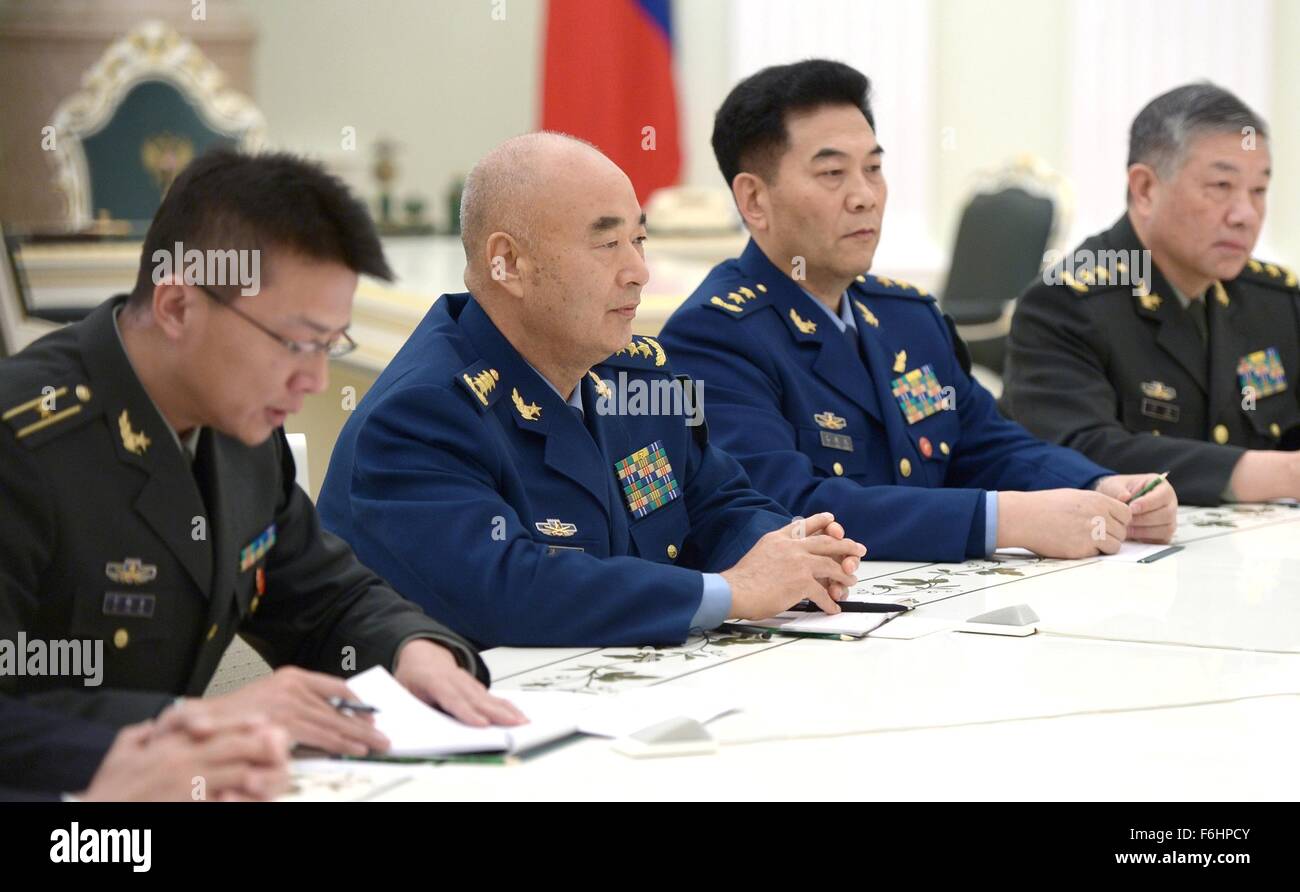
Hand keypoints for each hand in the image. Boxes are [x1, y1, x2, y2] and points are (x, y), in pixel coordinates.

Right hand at [81, 705, 290, 801]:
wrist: (99, 816)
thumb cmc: (107, 788)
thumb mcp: (120, 750)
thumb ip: (141, 732)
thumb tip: (154, 725)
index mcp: (168, 745)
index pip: (213, 726)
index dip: (242, 723)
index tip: (264, 722)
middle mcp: (181, 762)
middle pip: (232, 746)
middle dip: (260, 744)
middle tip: (282, 744)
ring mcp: (187, 787)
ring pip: (234, 773)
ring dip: (258, 771)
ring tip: (277, 770)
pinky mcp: (190, 806)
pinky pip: (223, 801)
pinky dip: (241, 799)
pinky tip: (253, 797)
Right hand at [203, 666, 388, 755]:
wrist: (202, 722)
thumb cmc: (237, 715)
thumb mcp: (272, 697)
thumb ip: (300, 702)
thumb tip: (333, 714)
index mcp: (293, 676)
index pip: (336, 686)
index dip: (357, 702)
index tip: (373, 714)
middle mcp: (293, 686)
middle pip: (338, 708)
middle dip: (364, 725)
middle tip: (385, 737)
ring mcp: (288, 704)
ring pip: (332, 723)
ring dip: (357, 736)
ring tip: (377, 745)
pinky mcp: (283, 724)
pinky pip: (319, 736)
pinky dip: (339, 744)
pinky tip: (354, 750)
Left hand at [394, 639, 526, 727]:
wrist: (423, 653)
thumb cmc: (413, 676)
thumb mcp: (403, 690)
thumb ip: (412, 708)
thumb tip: (417, 729)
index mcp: (433, 680)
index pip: (452, 698)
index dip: (467, 712)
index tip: (482, 724)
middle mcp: (455, 679)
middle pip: (477, 698)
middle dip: (497, 713)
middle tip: (514, 724)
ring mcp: (468, 681)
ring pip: (488, 697)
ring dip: (507, 710)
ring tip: (522, 721)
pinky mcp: (476, 687)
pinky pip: (492, 697)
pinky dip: (506, 706)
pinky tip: (518, 714)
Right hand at [722, 512, 866, 618]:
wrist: (734, 590)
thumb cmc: (742, 579)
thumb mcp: (760, 551)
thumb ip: (776, 550)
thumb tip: (787, 558)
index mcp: (780, 538)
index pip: (804, 525)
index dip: (821, 521)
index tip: (832, 520)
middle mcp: (791, 547)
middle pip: (827, 542)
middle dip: (846, 545)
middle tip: (859, 549)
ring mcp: (798, 563)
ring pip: (831, 566)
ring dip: (844, 575)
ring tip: (851, 580)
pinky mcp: (801, 582)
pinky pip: (823, 593)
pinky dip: (830, 602)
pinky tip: (832, 607)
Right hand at [997, 489, 1131, 557]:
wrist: (1024, 517)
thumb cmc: (1045, 506)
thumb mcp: (1075, 497)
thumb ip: (1096, 506)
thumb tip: (1112, 517)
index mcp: (1098, 500)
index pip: (1126, 514)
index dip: (1118, 521)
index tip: (1107, 524)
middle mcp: (1099, 516)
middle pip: (1122, 532)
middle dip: (1111, 535)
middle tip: (1093, 535)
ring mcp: (1092, 533)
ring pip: (1114, 546)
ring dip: (1103, 546)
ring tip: (1085, 541)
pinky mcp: (1082, 549)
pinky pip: (1097, 554)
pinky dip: (1088, 552)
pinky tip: (1073, 544)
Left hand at [1094, 473, 1177, 542]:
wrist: (1116, 505)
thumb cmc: (1118, 492)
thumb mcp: (1114, 485)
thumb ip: (1118, 490)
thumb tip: (1125, 497)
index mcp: (1162, 487)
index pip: (1163, 495)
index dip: (1148, 503)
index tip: (1131, 508)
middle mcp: (1170, 504)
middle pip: (1166, 514)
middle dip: (1143, 519)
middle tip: (1126, 520)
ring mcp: (1169, 520)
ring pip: (1165, 529)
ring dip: (1143, 530)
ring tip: (1125, 527)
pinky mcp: (1164, 534)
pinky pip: (1160, 540)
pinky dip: (1144, 539)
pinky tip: (1130, 533)